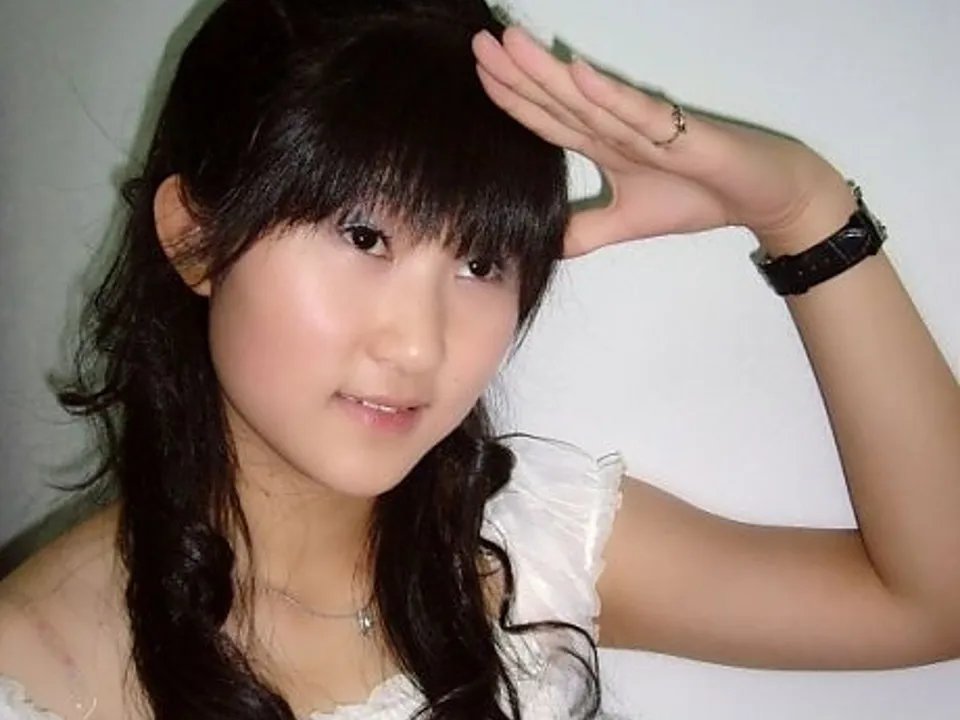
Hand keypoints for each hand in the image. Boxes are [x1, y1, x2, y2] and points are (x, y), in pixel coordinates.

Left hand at [472, 27, 856, 257]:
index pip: (548, 119)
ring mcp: (646, 127)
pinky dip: (608, 95)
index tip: (479, 73)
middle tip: (479, 41)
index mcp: (603, 145)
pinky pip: (638, 112)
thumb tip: (541, 246)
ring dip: (548, 71)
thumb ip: (583, 232)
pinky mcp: (679, 134)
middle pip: (558, 99)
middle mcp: (616, 129)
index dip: (513, 98)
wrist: (759, 198)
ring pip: (588, 98)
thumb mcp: (625, 224)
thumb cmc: (697, 199)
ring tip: (512, 44)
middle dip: (517, 72)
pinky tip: (576, 71)